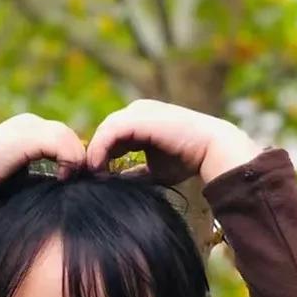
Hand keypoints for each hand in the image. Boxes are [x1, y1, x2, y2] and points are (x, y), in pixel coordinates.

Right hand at [0, 113, 85, 195]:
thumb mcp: (20, 178)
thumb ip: (41, 176)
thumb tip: (64, 188)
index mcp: (28, 129)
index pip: (64, 138)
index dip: (73, 159)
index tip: (73, 182)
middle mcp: (30, 122)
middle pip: (70, 136)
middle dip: (78, 159)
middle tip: (79, 182)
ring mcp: (28, 126)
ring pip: (69, 138)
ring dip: (75, 162)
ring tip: (69, 182)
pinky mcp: (27, 136)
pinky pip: (61, 143)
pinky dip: (68, 161)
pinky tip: (62, 178)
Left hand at [84, 99, 262, 184]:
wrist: (211, 150)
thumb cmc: (187, 160)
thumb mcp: (153, 169)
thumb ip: (134, 173)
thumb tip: (116, 185)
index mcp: (140, 121)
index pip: (110, 136)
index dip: (99, 157)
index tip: (92, 179)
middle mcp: (138, 111)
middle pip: (104, 133)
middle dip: (93, 155)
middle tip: (85, 178)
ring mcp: (138, 111)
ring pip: (104, 130)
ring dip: (93, 154)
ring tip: (92, 175)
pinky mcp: (139, 117)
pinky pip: (109, 131)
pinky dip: (100, 149)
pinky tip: (98, 168)